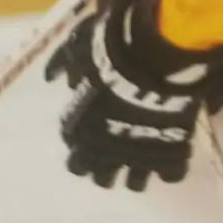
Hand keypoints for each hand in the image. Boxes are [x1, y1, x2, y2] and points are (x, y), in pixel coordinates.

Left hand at [46, 0, 222, 191]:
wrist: (164, 44)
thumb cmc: (117, 40)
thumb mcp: (82, 42)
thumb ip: (64, 62)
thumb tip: (51, 78)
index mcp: (80, 127)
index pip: (74, 157)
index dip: (83, 150)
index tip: (92, 140)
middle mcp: (105, 149)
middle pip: (100, 176)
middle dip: (106, 168)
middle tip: (118, 149)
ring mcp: (139, 153)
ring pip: (133, 182)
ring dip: (136, 172)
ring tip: (145, 153)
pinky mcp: (171, 152)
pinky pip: (169, 173)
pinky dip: (169, 166)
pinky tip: (170, 152)